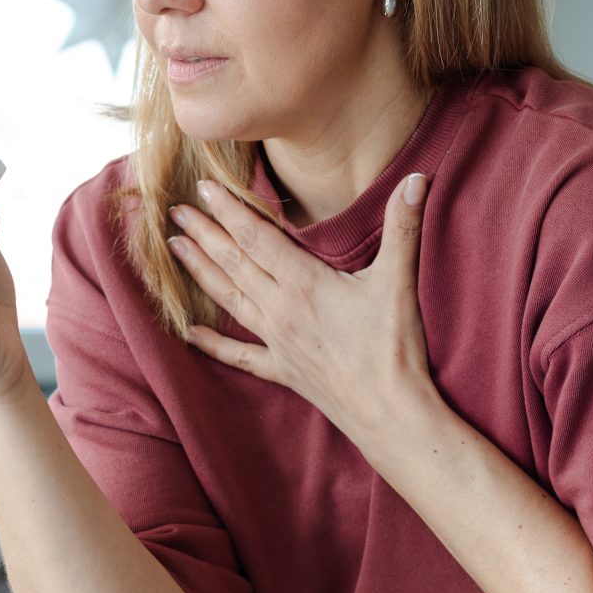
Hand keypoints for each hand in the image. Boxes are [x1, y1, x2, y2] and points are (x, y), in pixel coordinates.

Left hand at [166, 172, 435, 443]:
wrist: (390, 414)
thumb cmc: (394, 349)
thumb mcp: (399, 281)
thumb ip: (404, 225)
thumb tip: (418, 178)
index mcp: (304, 284)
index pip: (257, 237)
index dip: (230, 210)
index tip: (205, 187)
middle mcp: (281, 310)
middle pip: (234, 263)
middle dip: (203, 234)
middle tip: (175, 211)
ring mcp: (277, 342)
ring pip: (229, 299)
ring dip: (200, 272)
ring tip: (174, 250)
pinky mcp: (282, 370)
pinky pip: (240, 355)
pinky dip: (213, 343)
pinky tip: (189, 333)